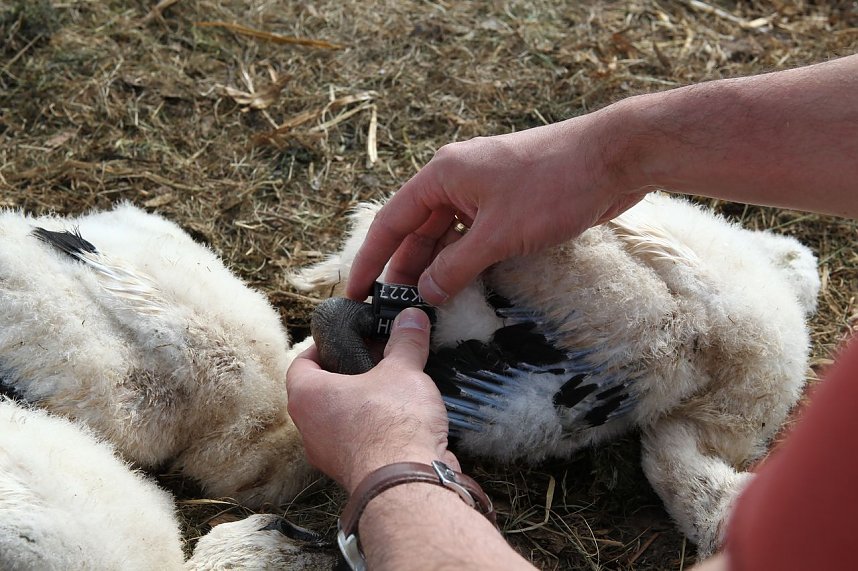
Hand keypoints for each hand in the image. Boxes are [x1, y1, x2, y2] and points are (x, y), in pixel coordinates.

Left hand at [286, 308, 457, 492]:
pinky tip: (403, 416)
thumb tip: (411, 317)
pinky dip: (376, 428)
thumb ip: (405, 341)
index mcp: (307, 397)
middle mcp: (309, 429)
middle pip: (322, 391)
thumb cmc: (392, 423)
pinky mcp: (353, 472)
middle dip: (350, 373)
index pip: (301, 362)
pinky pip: (359, 441)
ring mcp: (329, 456)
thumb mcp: (403, 370)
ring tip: (394, 385)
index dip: (323, 346)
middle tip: (377, 357)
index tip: (347, 338)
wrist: (407, 483)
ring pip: (340, 419)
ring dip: (363, 403)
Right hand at [346, 111, 648, 304]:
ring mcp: (483, 190)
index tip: (354, 293)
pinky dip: (463, 260)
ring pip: (446, 235)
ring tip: (423, 304)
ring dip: (435, 267)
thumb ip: (456, 267)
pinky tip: (459, 285)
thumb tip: (426, 293)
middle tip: (391, 309)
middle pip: (417, 230)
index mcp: (441, 176)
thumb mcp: (497, 234)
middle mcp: (456, 180)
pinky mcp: (508, 202)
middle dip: (403, 268)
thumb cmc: (552, 186)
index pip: (391, 222)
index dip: (370, 260)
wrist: (613, 158)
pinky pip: (473, 235)